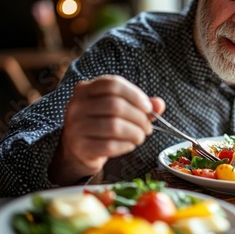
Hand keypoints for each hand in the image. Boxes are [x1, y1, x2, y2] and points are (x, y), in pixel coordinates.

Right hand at [49, 75, 164, 184]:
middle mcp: (76, 104)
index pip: (113, 84)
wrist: (79, 149)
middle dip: (139, 118)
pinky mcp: (79, 146)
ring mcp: (75, 126)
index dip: (135, 95)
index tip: (148, 107)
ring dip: (135, 133)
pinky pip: (109, 146)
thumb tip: (159, 104)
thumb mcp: (119, 108)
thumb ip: (140, 104)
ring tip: (140, 136)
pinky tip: (129, 145)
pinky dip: (125, 145)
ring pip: (113, 126)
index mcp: (86, 88)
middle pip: (115, 106)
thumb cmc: (102, 123)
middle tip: (148, 127)